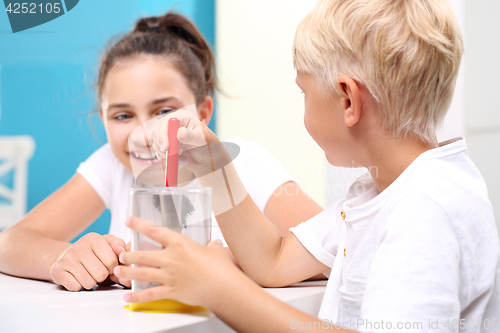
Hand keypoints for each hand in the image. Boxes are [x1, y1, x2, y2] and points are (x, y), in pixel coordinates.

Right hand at [50, 233, 126, 290]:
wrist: (65, 256)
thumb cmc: (91, 252)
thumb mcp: (107, 244)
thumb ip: (119, 246)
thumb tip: (123, 252)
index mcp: (93, 238)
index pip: (112, 261)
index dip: (112, 268)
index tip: (107, 265)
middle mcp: (79, 246)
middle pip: (101, 274)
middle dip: (101, 276)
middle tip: (95, 270)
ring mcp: (66, 258)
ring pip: (89, 283)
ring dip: (90, 282)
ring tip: (86, 273)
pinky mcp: (57, 271)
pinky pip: (76, 287)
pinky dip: (78, 286)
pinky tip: (76, 277)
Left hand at [114, 217, 238, 306]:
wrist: (223, 287)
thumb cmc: (221, 268)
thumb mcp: (215, 250)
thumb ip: (210, 245)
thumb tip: (213, 243)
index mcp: (180, 244)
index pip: (154, 230)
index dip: (139, 224)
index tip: (129, 220)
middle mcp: (171, 259)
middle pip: (142, 255)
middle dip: (128, 255)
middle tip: (121, 255)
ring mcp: (169, 276)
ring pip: (141, 273)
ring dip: (127, 273)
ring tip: (118, 272)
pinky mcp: (171, 291)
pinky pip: (149, 294)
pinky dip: (137, 296)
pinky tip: (128, 296)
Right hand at [151, 107, 218, 175]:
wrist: (209, 158)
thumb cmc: (209, 144)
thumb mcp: (203, 138)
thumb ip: (191, 136)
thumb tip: (180, 133)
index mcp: (181, 117)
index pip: (164, 123)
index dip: (162, 135)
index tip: (166, 147)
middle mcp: (172, 125)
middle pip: (155, 132)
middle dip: (162, 145)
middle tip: (173, 154)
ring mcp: (168, 136)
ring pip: (156, 144)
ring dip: (166, 153)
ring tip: (182, 155)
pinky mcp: (167, 147)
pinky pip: (159, 154)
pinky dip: (168, 159)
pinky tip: (182, 159)